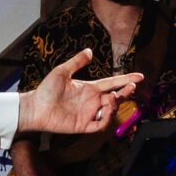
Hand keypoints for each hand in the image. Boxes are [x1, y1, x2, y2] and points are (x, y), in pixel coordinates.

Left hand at [18, 49, 142, 135]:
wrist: (35, 107)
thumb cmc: (46, 90)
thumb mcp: (62, 72)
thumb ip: (76, 62)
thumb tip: (89, 50)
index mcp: (89, 88)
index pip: (112, 83)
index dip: (125, 80)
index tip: (139, 76)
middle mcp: (92, 101)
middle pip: (116, 97)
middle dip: (125, 92)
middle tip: (131, 86)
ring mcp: (89, 113)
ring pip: (111, 111)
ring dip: (115, 104)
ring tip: (111, 97)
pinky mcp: (83, 125)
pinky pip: (100, 125)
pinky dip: (106, 118)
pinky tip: (105, 109)